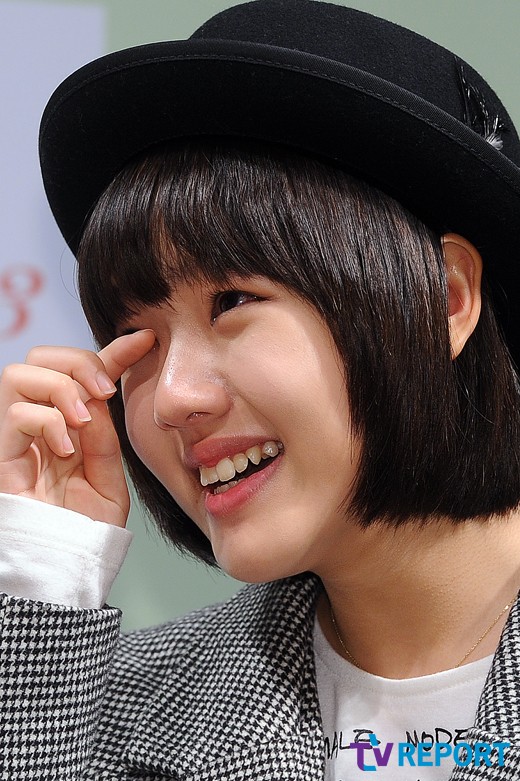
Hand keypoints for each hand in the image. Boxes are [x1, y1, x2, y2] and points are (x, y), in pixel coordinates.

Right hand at [0, 330, 155, 526]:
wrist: (64, 570)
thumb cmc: (85, 530)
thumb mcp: (108, 477)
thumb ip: (104, 437)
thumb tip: (99, 394)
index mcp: (71, 425)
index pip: (86, 373)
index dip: (115, 350)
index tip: (147, 339)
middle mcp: (41, 424)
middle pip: (41, 356)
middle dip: (77, 360)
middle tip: (104, 392)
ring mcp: (17, 439)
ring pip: (18, 372)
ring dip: (59, 388)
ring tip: (81, 422)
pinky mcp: (1, 456)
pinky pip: (15, 413)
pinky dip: (46, 421)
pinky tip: (64, 449)